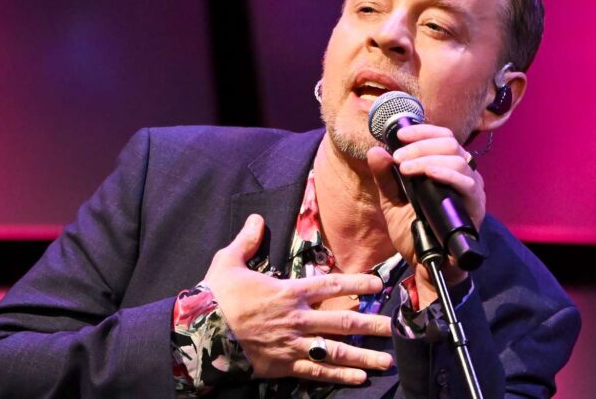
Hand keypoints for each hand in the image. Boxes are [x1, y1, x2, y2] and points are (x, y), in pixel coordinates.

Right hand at [203, 214, 393, 384]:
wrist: (200, 334)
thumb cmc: (215, 298)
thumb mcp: (228, 261)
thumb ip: (247, 240)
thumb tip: (257, 218)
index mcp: (288, 292)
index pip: (330, 286)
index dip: (356, 285)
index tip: (378, 285)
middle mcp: (297, 319)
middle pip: (342, 322)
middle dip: (371, 324)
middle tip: (395, 327)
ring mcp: (292, 344)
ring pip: (336, 351)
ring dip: (364, 355)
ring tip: (388, 360)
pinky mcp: (284, 365)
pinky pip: (317, 371)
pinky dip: (339, 376)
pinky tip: (359, 378)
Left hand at [366, 124, 484, 307]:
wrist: (425, 263)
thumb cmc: (414, 230)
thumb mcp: (392, 201)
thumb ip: (385, 177)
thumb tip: (376, 150)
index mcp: (444, 167)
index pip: (441, 136)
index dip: (422, 130)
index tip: (399, 135)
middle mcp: (462, 173)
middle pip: (449, 142)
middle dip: (420, 145)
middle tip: (398, 157)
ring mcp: (471, 189)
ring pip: (457, 158)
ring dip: (427, 158)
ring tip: (405, 168)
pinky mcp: (475, 206)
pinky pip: (466, 182)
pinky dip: (445, 173)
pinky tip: (427, 172)